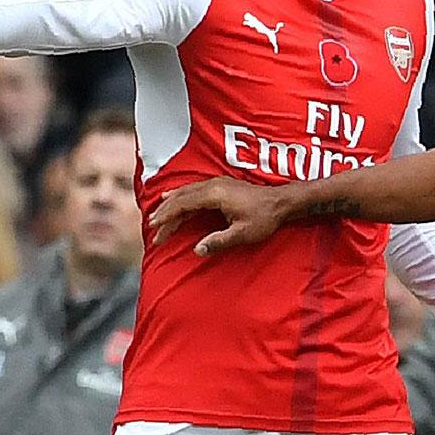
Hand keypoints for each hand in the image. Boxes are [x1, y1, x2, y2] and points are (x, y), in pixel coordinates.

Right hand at [149, 177, 286, 253]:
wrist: (281, 202)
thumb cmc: (264, 218)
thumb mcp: (242, 234)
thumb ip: (219, 242)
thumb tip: (197, 250)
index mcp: (214, 195)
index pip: (182, 204)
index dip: (166, 216)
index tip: (154, 227)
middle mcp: (212, 185)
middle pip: (180, 198)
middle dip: (164, 213)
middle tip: (152, 229)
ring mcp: (216, 184)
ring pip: (185, 193)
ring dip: (170, 206)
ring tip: (157, 218)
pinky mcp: (220, 186)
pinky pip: (193, 191)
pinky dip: (180, 199)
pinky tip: (173, 200)